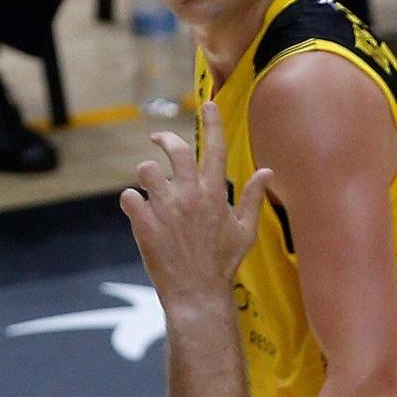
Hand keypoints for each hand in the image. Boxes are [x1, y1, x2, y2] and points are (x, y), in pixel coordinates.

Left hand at [120, 101, 270, 308]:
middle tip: (158, 139)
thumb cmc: (223, 263)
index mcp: (215, 194)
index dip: (213, 122)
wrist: (197, 293)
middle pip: (175, 150)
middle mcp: (190, 195)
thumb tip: (268, 172)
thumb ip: (253, 197)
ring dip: (146, 175)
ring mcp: (166, 209)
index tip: (208, 104)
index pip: (215, 148)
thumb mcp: (245, 230)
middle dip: (164, 139)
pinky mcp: (144, 224)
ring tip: (149, 187)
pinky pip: (128, 197)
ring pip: (146, 171)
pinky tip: (138, 212)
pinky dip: (131, 202)